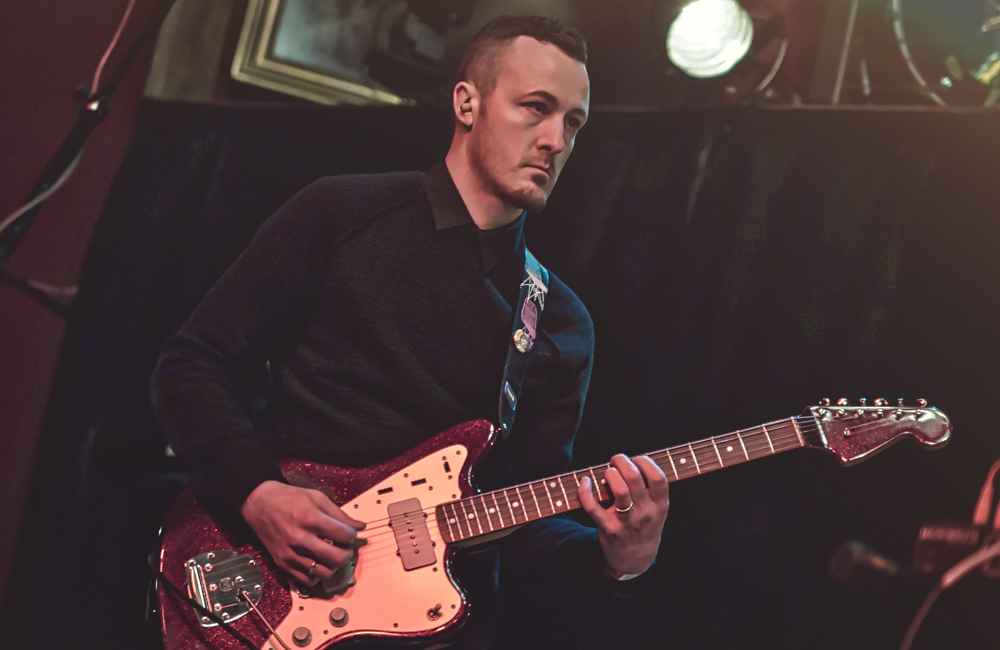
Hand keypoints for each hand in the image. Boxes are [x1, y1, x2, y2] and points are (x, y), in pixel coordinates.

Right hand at [240, 480, 365, 585]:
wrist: (260, 505)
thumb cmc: (290, 498)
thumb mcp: (317, 498)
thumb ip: (340, 514)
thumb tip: (360, 527)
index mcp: (311, 519)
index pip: (344, 535)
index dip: (352, 535)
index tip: (350, 533)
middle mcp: (300, 539)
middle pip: (337, 559)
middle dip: (347, 554)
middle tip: (345, 548)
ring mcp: (291, 554)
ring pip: (323, 573)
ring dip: (333, 566)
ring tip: (331, 555)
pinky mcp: (283, 564)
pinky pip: (307, 581)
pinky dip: (317, 575)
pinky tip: (318, 563)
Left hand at [578, 454, 668, 577]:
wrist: (635, 560)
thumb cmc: (645, 527)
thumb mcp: (657, 511)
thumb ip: (650, 490)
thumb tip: (632, 461)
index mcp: (660, 506)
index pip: (658, 478)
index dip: (645, 462)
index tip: (636, 460)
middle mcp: (645, 513)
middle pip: (634, 478)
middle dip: (622, 461)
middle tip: (616, 461)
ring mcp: (626, 521)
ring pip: (619, 490)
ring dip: (610, 474)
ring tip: (608, 472)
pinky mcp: (608, 528)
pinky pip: (592, 507)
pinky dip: (585, 491)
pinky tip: (585, 482)